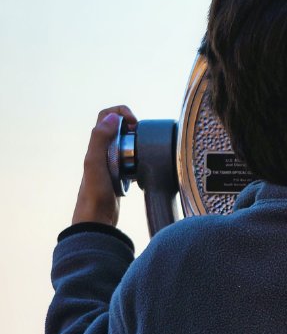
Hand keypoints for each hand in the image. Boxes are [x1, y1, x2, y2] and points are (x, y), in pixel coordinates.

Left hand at [73, 106, 135, 225]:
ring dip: (138, 144)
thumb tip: (113, 118)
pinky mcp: (120, 175)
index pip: (106, 115)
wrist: (97, 219)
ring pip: (128, 143)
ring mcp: (112, 163)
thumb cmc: (95, 193)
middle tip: (142, 137)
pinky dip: (140, 160)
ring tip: (144, 153)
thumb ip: (100, 138)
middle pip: (119, 127)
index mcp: (96, 145)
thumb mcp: (95, 162)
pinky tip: (142, 170)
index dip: (121, 113)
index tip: (134, 125)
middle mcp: (102, 151)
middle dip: (133, 127)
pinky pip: (133, 160)